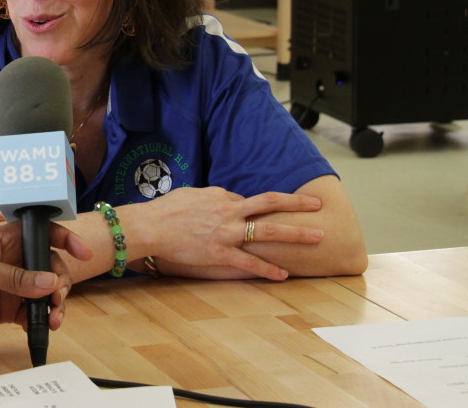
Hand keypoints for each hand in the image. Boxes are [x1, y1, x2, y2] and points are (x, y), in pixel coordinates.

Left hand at [0, 221, 91, 343]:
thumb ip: (15, 277)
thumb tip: (49, 284)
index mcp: (2, 240)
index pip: (39, 232)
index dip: (63, 238)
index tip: (82, 252)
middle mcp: (10, 260)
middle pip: (49, 265)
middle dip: (60, 280)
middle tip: (57, 297)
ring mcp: (11, 285)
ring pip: (45, 290)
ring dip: (54, 304)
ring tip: (52, 320)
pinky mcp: (8, 308)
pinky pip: (34, 311)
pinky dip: (41, 319)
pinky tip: (39, 327)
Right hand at [143, 186, 323, 280]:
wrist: (150, 226)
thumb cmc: (166, 210)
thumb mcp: (192, 194)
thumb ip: (212, 196)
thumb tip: (226, 198)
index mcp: (222, 198)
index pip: (250, 199)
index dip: (259, 206)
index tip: (268, 211)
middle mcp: (230, 213)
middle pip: (270, 204)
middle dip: (297, 204)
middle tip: (318, 203)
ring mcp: (227, 233)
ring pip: (269, 231)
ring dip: (296, 233)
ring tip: (318, 236)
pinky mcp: (220, 254)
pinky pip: (250, 262)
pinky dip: (268, 268)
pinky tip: (284, 275)